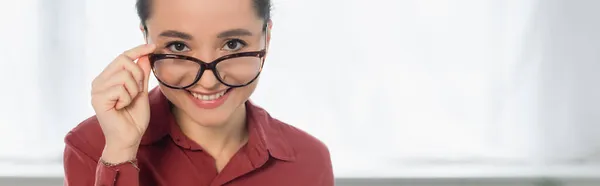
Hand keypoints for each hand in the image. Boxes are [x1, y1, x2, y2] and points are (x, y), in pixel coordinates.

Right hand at [90, 44, 155, 161]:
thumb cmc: (134, 117)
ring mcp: (96, 89)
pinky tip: (121, 108)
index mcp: (108, 78)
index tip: (153, 46)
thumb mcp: (141, 91)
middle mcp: (99, 81)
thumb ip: (142, 74)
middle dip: (138, 75)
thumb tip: (145, 55)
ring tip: (127, 102)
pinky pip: (120, 88)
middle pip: (123, 61)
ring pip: (124, 75)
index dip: (138, 49)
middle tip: (137, 91)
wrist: (129, 138)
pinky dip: (127, 98)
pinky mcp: (97, 98)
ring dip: (133, 90)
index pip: (123, 56)